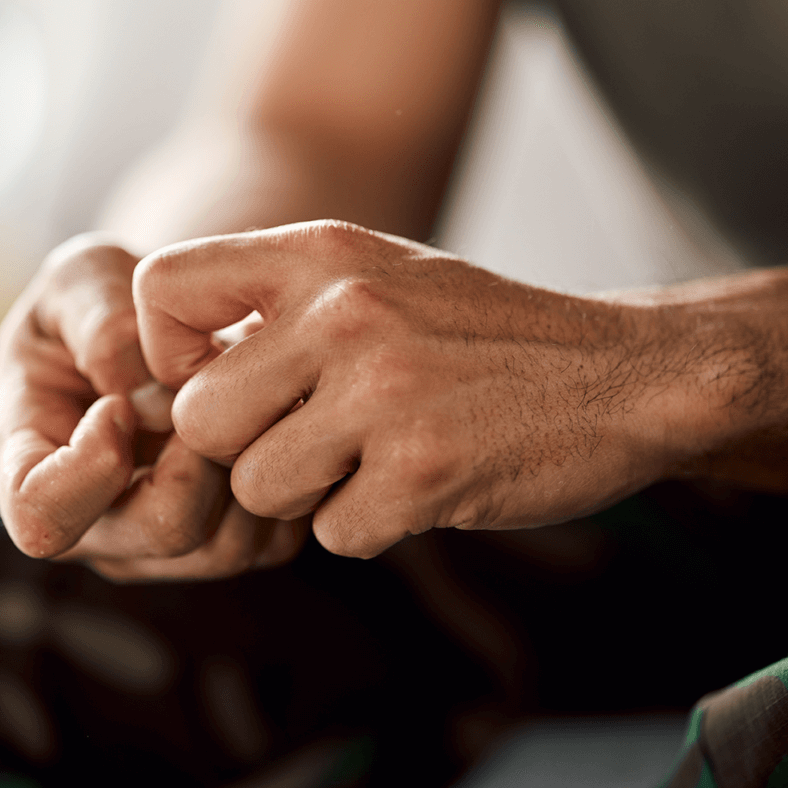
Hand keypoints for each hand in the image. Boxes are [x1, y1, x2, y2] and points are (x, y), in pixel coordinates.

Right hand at [0, 234, 306, 579]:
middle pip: (162, 529)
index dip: (89, 467)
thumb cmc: (99, 299)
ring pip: (226, 545)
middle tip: (207, 388)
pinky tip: (267, 420)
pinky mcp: (219, 548)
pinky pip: (268, 542)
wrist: (154, 324)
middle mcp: (91, 523)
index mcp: (25, 461)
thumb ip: (104, 328)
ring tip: (238, 396)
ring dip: (246, 461)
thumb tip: (146, 403)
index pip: (39, 515)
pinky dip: (280, 478)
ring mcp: (155, 547)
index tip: (117, 405)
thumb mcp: (83, 276)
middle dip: (200, 450)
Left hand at [133, 221, 725, 557]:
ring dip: (309, 494)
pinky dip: (370, 525)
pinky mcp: (422, 473)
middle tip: (312, 439)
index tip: (215, 380)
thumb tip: (170, 369)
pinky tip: (423, 482)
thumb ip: (278, 301)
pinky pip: (333, 535)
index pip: (159, 290)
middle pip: (199, 419)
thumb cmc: (484, 331)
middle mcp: (343, 311)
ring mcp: (383, 393)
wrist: (628, 374)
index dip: (166, 355)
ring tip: (376, 456)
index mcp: (321, 252)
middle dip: (245, 449)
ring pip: (258, 488)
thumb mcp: (379, 273)